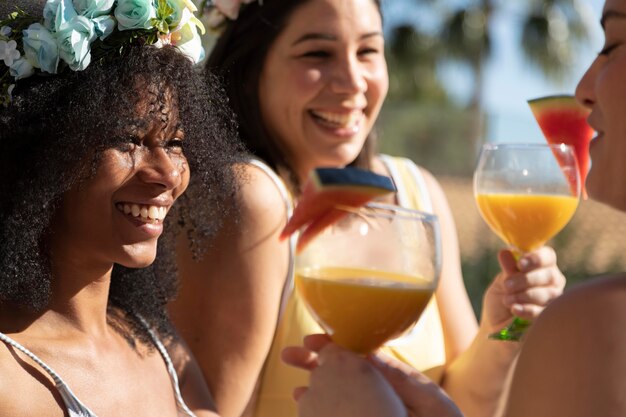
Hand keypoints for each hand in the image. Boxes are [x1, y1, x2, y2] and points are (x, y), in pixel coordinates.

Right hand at [282, 334, 462, 416]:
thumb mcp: (429, 401)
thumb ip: (399, 378)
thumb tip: (367, 355)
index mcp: (393, 378)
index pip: (357, 354)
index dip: (333, 345)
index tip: (310, 340)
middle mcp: (380, 391)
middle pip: (341, 370)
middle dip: (315, 361)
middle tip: (288, 355)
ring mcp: (371, 408)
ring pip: (337, 393)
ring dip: (315, 387)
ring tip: (294, 388)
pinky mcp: (364, 415)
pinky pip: (340, 412)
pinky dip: (322, 409)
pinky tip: (308, 408)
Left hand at [483, 246, 565, 330]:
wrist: (496, 325)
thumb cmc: (501, 299)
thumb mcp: (500, 282)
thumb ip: (507, 269)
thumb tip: (505, 252)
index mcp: (541, 266)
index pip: (547, 256)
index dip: (536, 258)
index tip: (520, 264)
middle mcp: (552, 281)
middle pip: (549, 275)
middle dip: (525, 279)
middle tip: (507, 285)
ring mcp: (554, 300)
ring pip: (547, 293)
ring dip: (523, 295)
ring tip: (507, 300)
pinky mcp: (550, 317)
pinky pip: (543, 311)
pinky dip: (527, 309)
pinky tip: (514, 309)